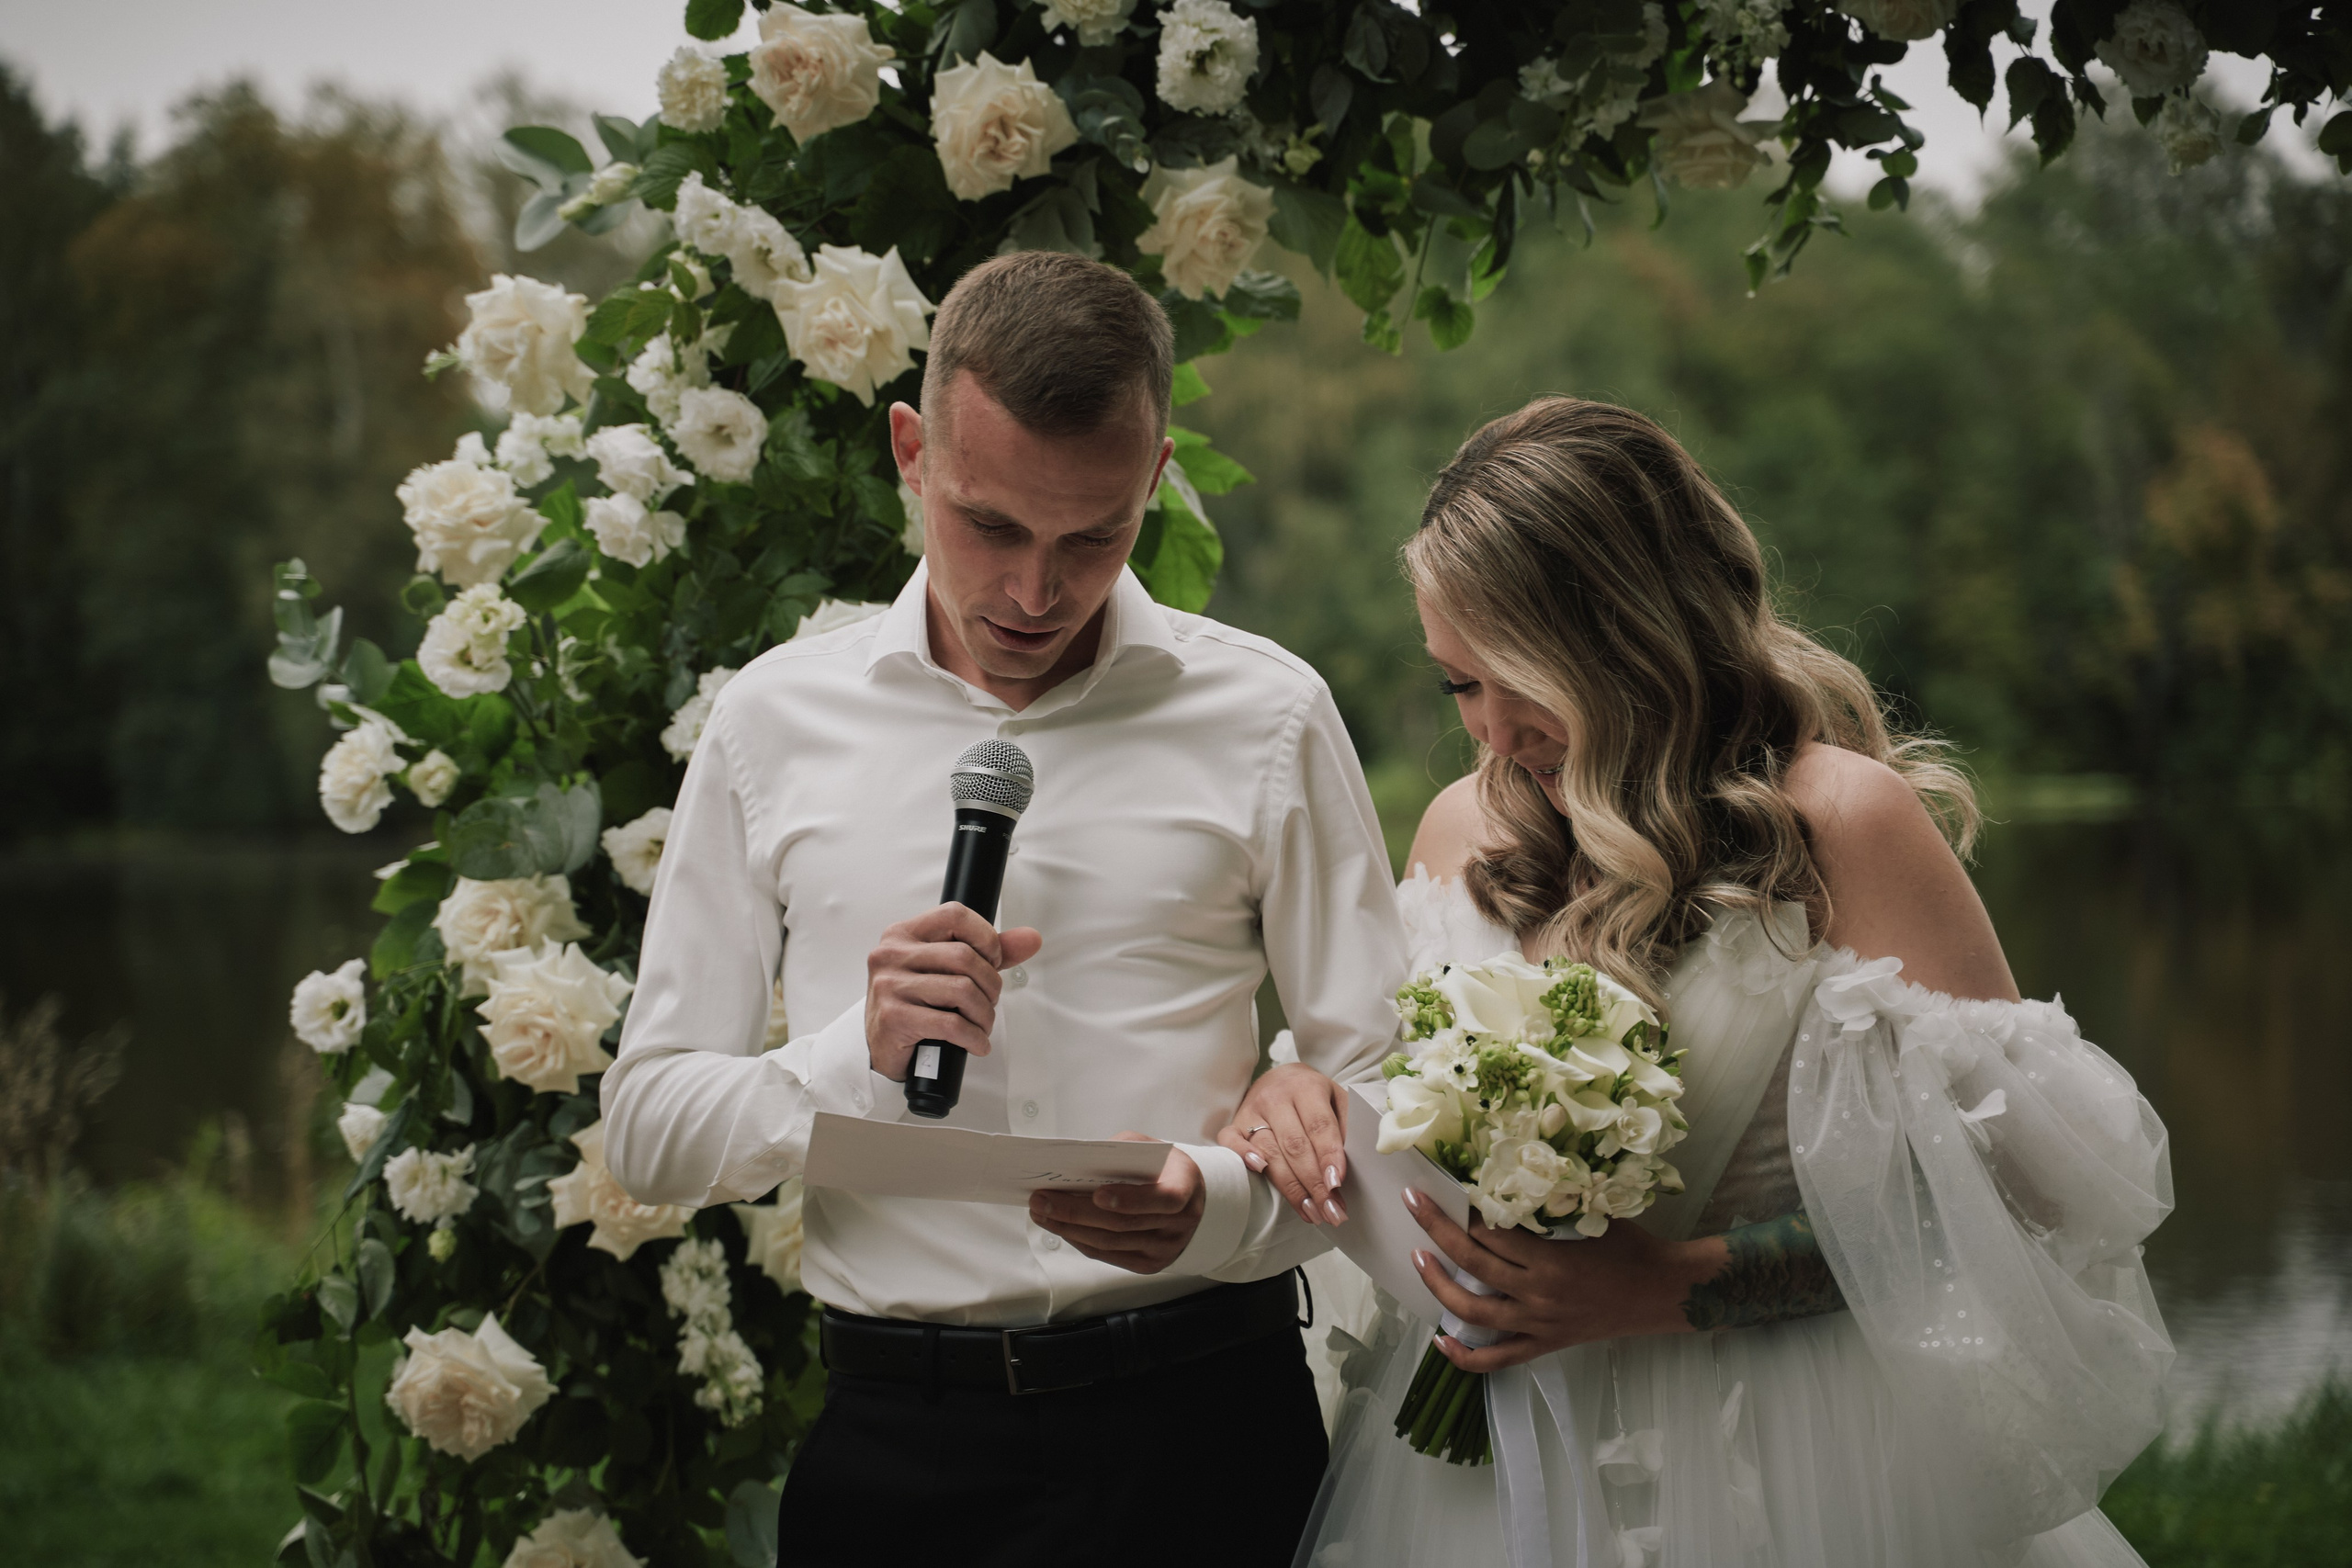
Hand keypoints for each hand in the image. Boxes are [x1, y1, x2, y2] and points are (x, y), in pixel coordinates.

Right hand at [863, 902, 1042, 1080]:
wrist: (880, 1047)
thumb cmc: (915, 1004)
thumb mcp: (946, 970)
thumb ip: (987, 952)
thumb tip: (1030, 938)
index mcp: (903, 934)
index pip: (955, 915)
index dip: (985, 937)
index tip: (992, 961)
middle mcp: (891, 954)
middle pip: (964, 956)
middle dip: (990, 984)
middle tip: (990, 1001)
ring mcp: (889, 985)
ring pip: (961, 990)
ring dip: (984, 1014)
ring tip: (982, 1024)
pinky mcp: (893, 1017)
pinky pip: (950, 1024)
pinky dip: (974, 1037)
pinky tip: (976, 1042)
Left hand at [1028, 1136, 1203, 1274]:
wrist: (1190, 1201)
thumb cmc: (1164, 1169)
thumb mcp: (1151, 1149)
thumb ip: (1122, 1151)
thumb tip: (1079, 1161)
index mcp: (1185, 1188)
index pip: (1163, 1199)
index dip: (1130, 1199)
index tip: (1098, 1194)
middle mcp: (1178, 1224)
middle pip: (1122, 1224)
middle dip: (1076, 1212)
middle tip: (1043, 1200)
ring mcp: (1163, 1249)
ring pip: (1110, 1243)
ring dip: (1070, 1228)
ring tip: (1042, 1213)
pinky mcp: (1148, 1264)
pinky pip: (1108, 1255)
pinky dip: (1080, 1240)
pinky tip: (1060, 1227)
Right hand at [1216, 1062, 1349, 1227]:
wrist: (1280, 1078)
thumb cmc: (1313, 1096)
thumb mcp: (1337, 1100)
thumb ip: (1346, 1127)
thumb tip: (1352, 1166)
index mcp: (1306, 1087)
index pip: (1319, 1125)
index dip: (1328, 1156)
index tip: (1337, 1184)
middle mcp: (1276, 1098)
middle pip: (1295, 1145)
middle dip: (1314, 1183)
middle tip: (1330, 1211)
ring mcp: (1252, 1111)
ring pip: (1269, 1152)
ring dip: (1291, 1188)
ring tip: (1311, 1212)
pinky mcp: (1235, 1123)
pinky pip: (1231, 1142)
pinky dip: (1243, 1157)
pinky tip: (1261, 1174)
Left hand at [1403, 1189, 1715, 1370]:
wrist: (1663, 1292)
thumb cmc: (1630, 1246)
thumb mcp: (1591, 1216)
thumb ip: (1550, 1205)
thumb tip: (1508, 1181)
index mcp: (1550, 1259)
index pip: (1491, 1231)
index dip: (1463, 1208)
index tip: (1443, 1186)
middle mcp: (1538, 1293)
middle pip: (1472, 1262)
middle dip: (1437, 1230)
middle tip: (1414, 1204)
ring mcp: (1538, 1324)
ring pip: (1473, 1312)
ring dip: (1438, 1285)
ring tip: (1417, 1258)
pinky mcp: (1545, 1345)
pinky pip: (1497, 1359)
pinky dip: (1464, 1356)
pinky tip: (1440, 1341)